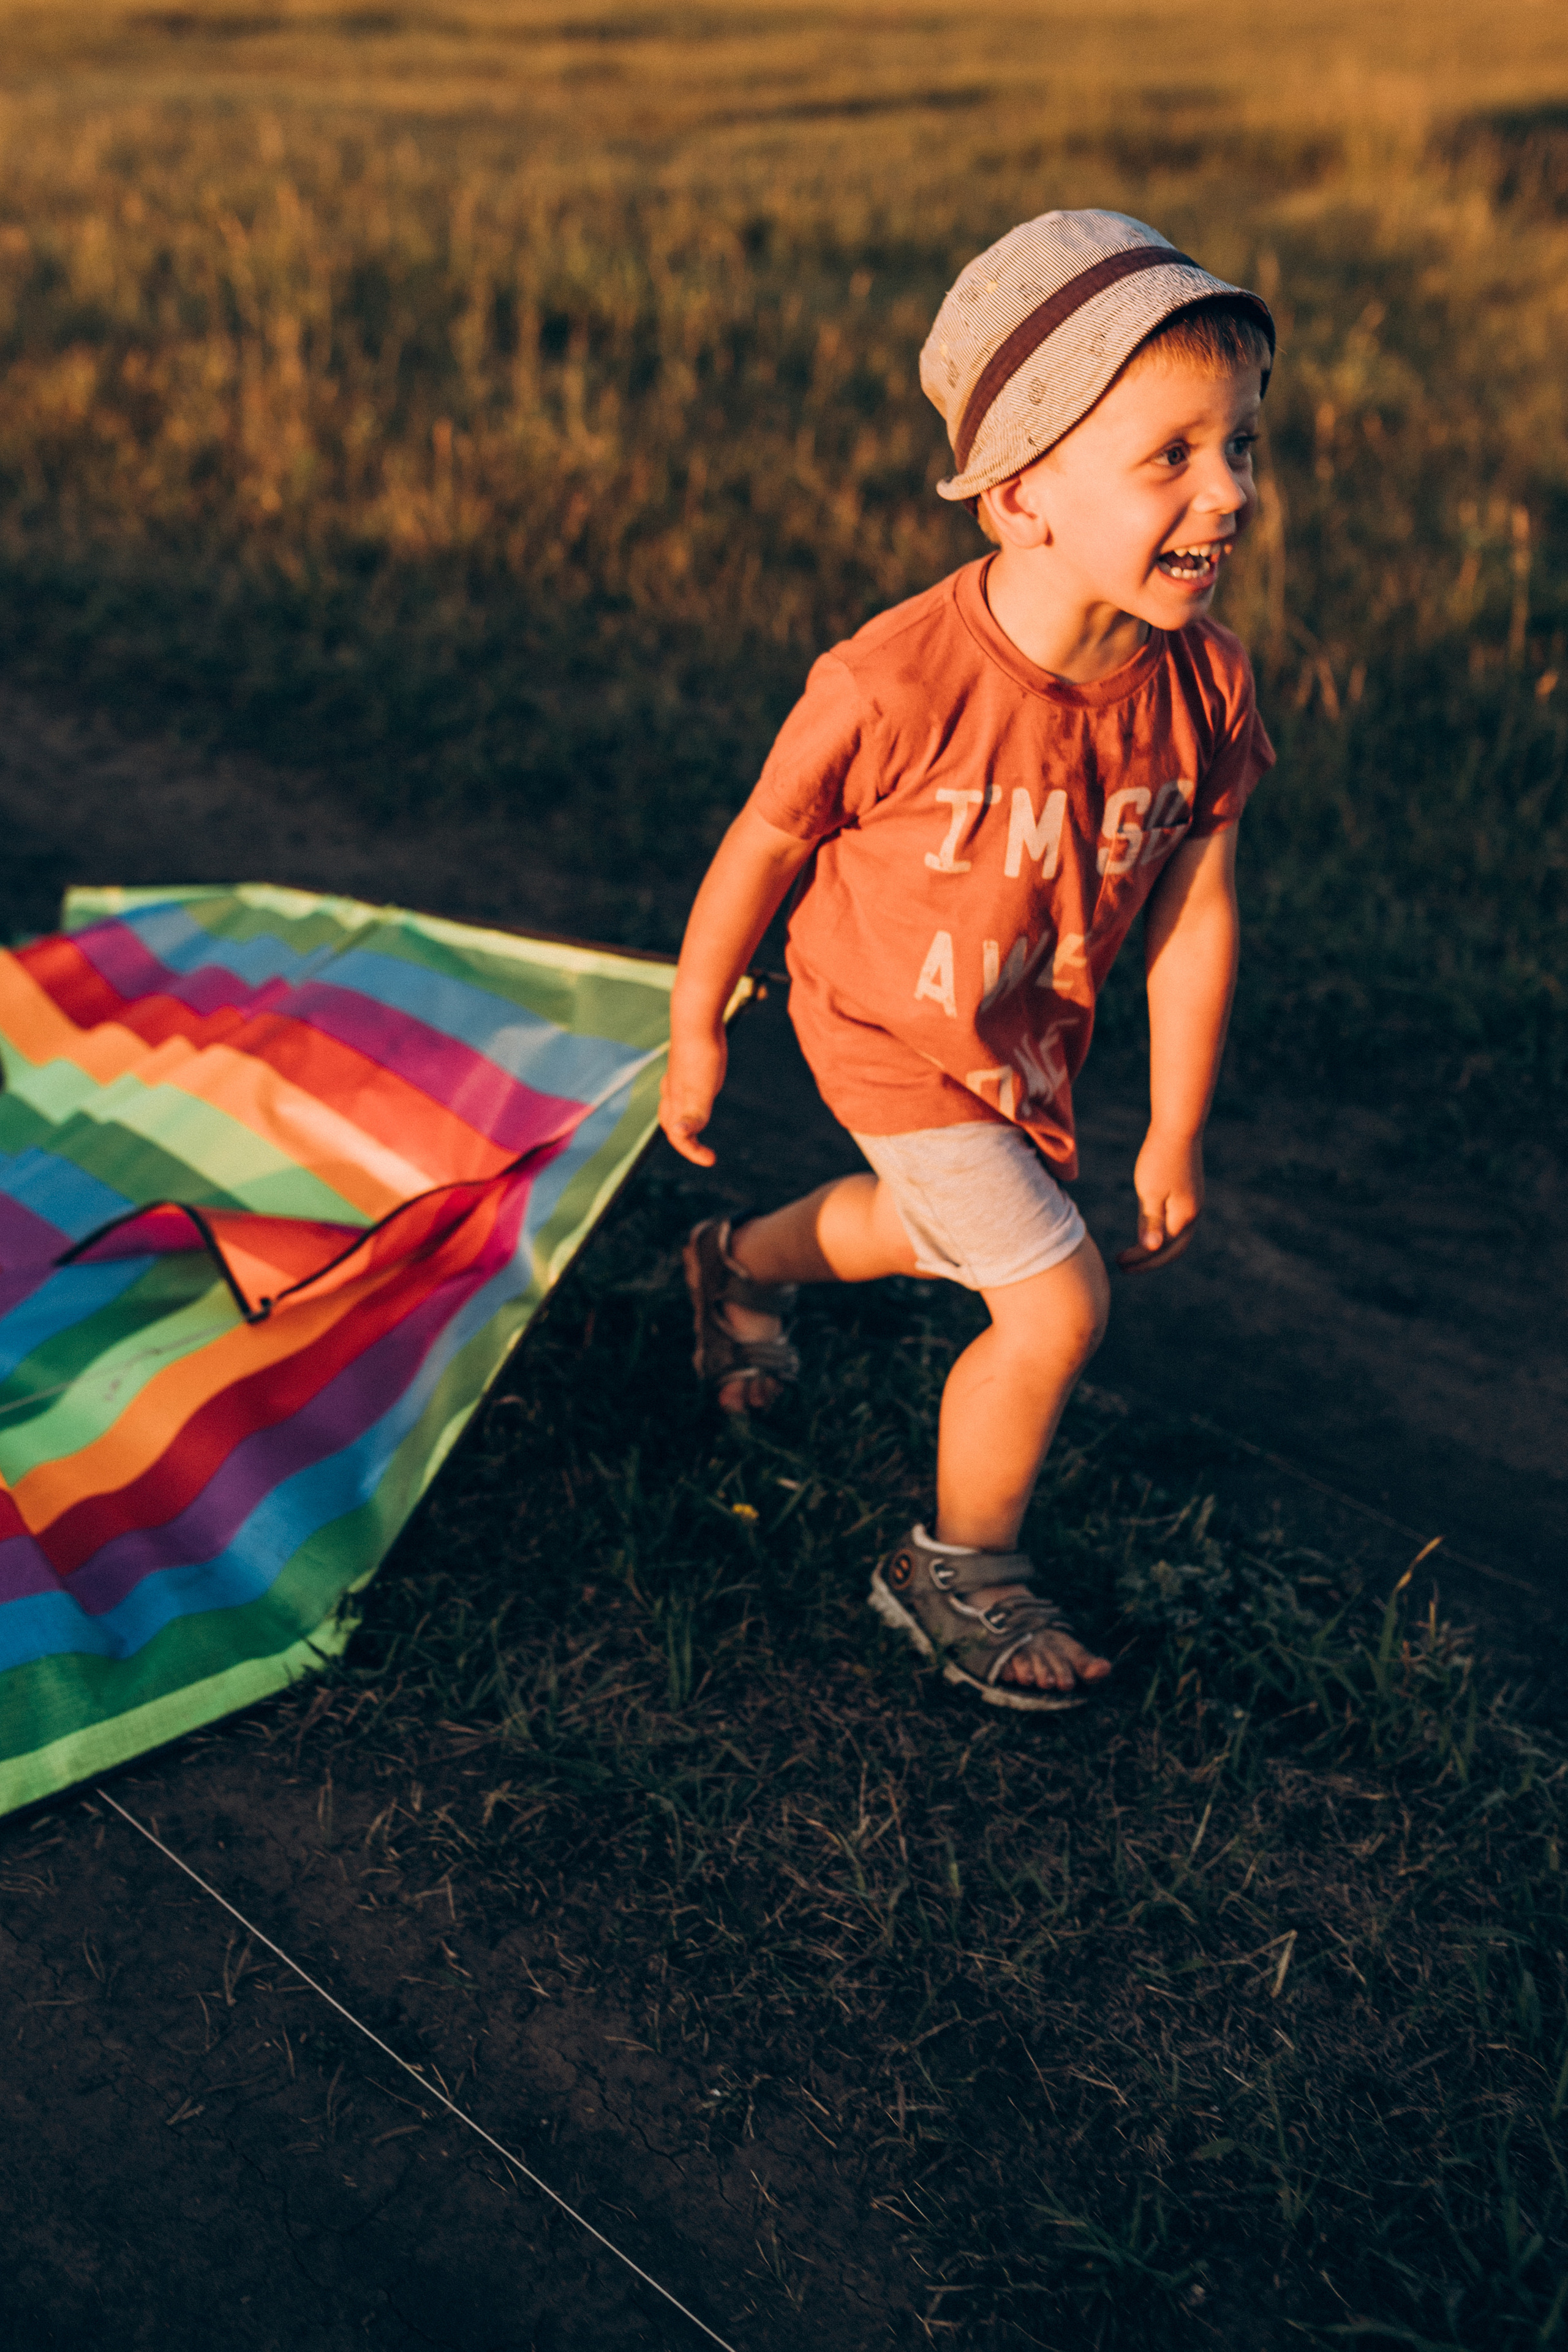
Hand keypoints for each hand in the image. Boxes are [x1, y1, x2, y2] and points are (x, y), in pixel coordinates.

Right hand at [658, 1024, 727, 1166]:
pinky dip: (689, 1100)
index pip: (678, 1136)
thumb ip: (693, 1114)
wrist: (697, 1019)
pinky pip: (684, 1089)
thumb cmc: (701, 1055)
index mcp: (674, 1101)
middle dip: (684, 1142)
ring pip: (674, 1106)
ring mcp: (678, 1078)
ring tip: (696, 1130)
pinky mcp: (687, 1065)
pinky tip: (700, 1092)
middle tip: (704, 1152)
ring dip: (684, 1122)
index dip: (692, 1152)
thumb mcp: (702, 1089)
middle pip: (671, 1124)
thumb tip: (681, 1136)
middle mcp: (671, 1092)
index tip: (711, 1160)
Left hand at [1116, 1128, 1203, 1273]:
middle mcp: (1193, 1214)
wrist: (1177, 1127)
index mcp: (1183, 1217)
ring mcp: (1194, 1204)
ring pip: (1176, 1237)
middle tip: (1123, 1267)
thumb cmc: (1159, 1158)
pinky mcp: (1189, 1193)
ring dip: (1156, 1250)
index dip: (1140, 1260)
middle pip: (1173, 1249)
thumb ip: (1150, 1223)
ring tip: (1133, 1255)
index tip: (1118, 1262)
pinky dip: (1162, 1234)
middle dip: (1149, 1262)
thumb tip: (1151, 1249)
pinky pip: (1176, 1223)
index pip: (1161, 1250)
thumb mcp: (1150, 1192)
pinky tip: (1147, 1230)